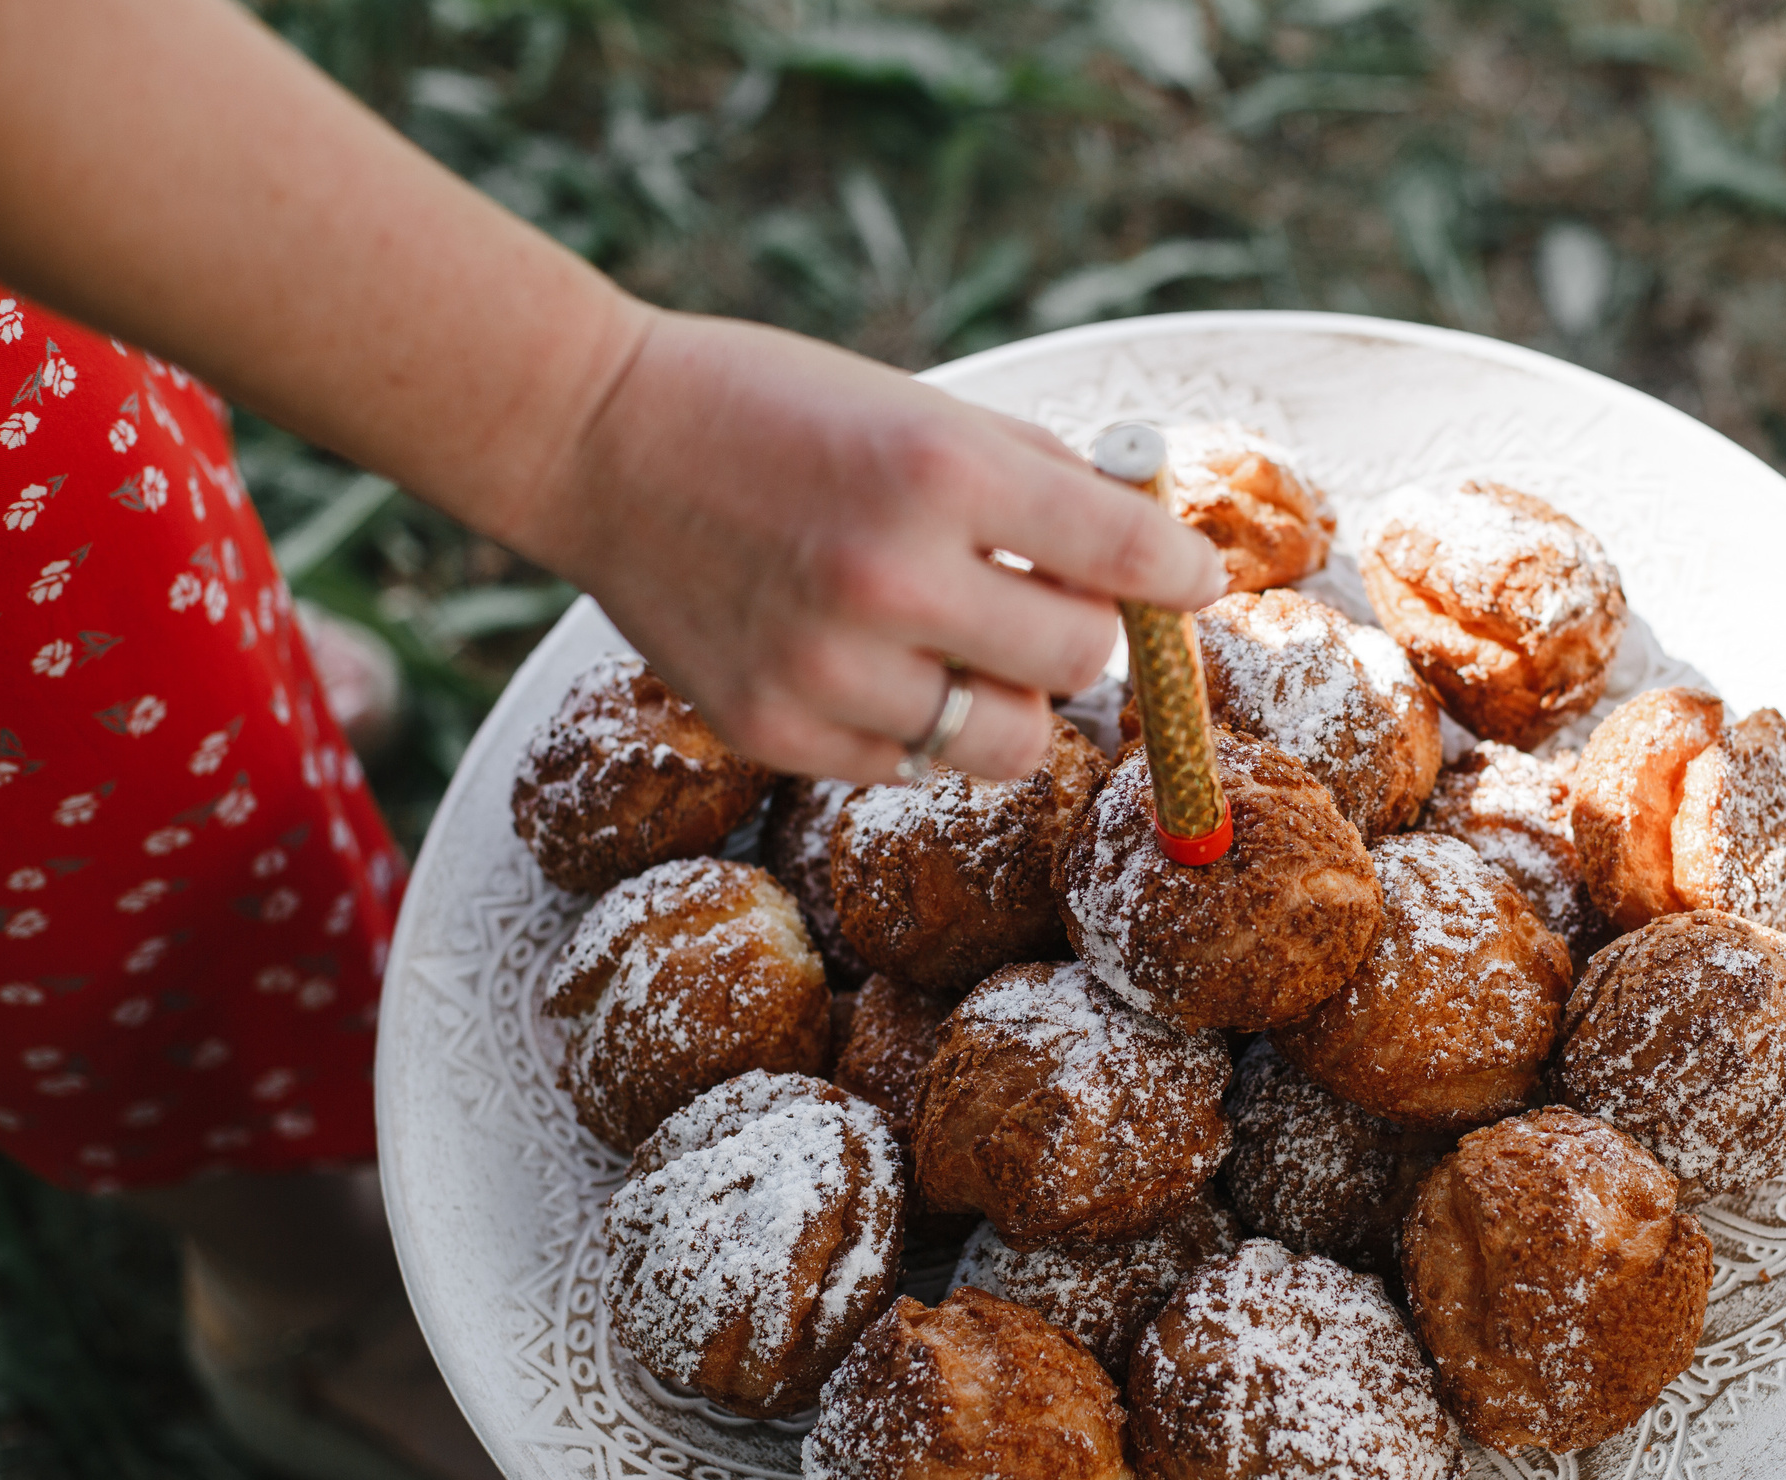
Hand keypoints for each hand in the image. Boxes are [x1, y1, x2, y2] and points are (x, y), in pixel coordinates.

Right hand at [517, 309, 1221, 781]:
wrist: (597, 439)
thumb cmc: (777, 410)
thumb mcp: (922, 409)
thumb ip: (1042, 481)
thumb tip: (1154, 553)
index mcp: (940, 471)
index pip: (1127, 555)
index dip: (1179, 574)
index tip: (1188, 583)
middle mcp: (890, 576)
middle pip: (1081, 661)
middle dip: (1080, 630)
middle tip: (1043, 600)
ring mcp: (828, 667)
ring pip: (1009, 739)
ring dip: (1008, 697)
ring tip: (961, 644)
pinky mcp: (776, 729)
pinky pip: (913, 766)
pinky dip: (915, 726)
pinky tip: (866, 660)